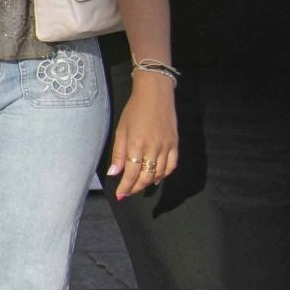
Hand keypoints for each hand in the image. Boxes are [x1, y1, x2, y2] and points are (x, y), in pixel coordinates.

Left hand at [107, 81, 177, 199]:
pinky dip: (164, 175)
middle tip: (128, 192)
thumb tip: (114, 173)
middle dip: (135, 188)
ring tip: (139, 186)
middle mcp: (153, 149)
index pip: (131, 174)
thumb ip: (118, 153)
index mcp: (136, 145)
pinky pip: (172, 166)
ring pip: (159, 174)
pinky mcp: (175, 144)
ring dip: (148, 183)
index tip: (120, 195)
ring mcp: (166, 147)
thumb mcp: (121, 130)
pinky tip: (156, 178)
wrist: (155, 94)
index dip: (125, 187)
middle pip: (146, 177)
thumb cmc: (134, 110)